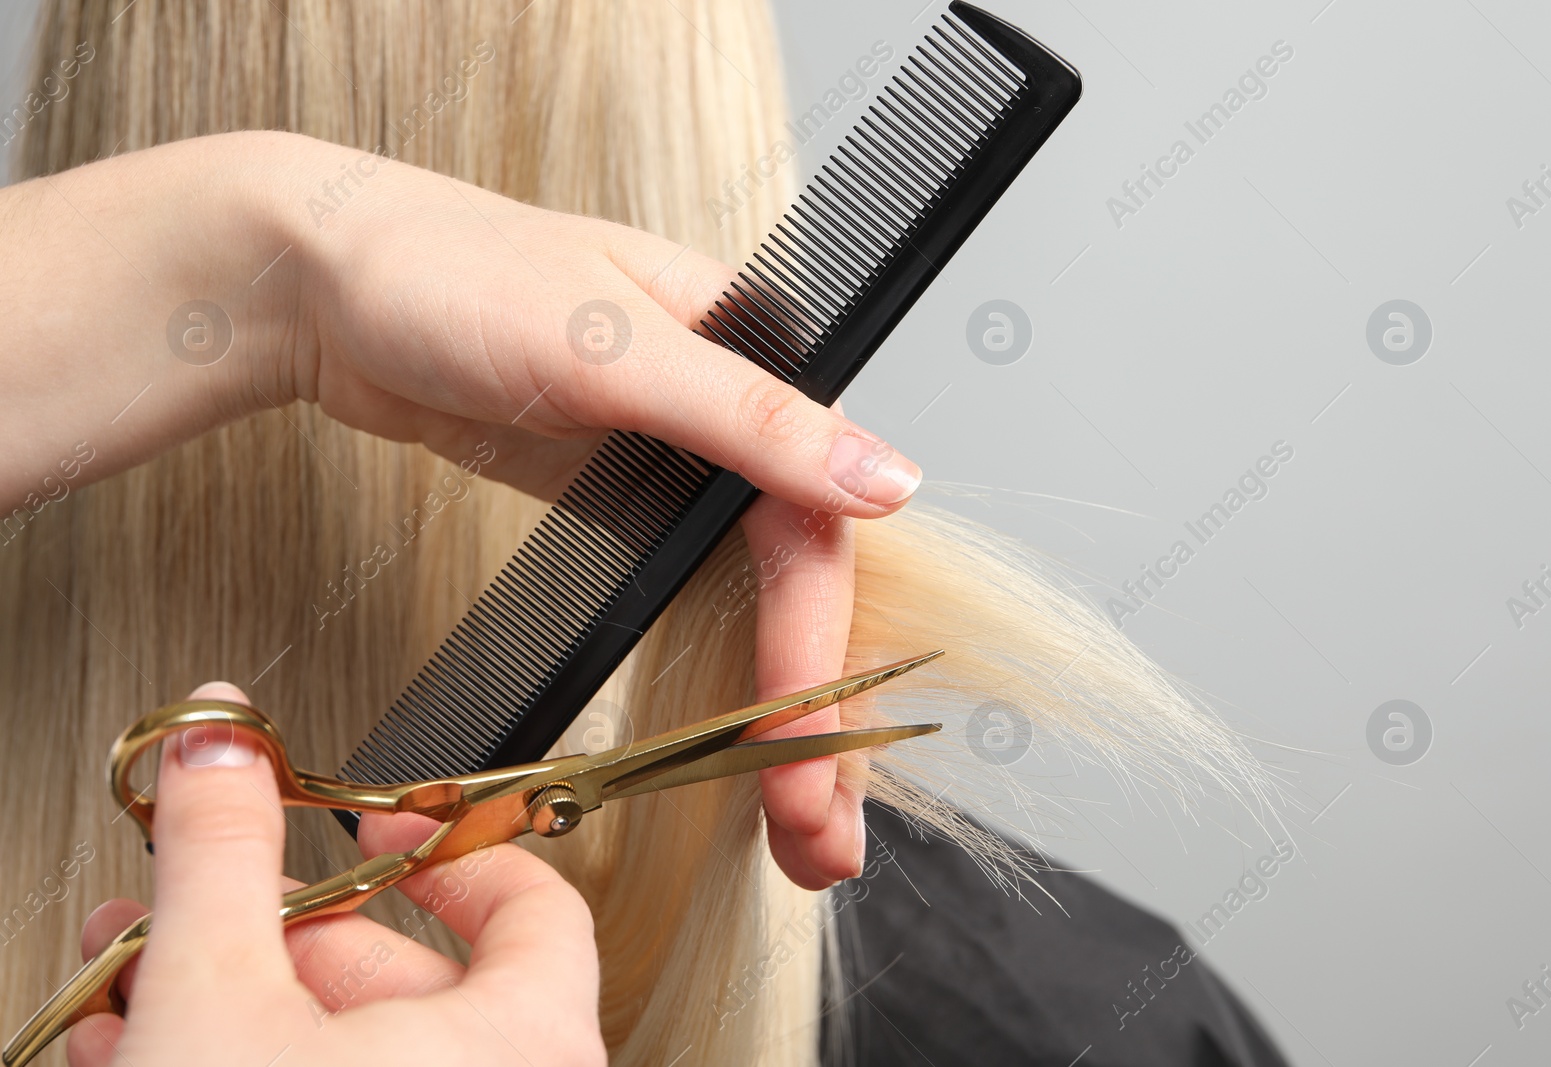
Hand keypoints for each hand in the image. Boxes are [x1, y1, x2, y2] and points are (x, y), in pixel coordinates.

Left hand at [0, 130, 920, 886]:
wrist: (318, 275)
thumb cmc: (447, 269)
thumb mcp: (608, 343)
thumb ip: (752, 418)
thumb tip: (886, 479)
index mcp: (753, 356)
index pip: (813, 528)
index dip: (817, 648)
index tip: (807, 750)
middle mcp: (727, 415)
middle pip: (798, 582)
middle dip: (814, 712)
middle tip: (818, 832)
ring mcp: (671, 460)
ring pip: (752, 601)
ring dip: (776, 710)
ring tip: (793, 815)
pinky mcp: (618, 495)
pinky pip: (689, 597)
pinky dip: (715, 673)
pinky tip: (728, 739)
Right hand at [69, 684, 604, 1066]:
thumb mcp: (221, 992)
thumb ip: (223, 854)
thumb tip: (218, 747)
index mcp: (528, 1038)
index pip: (533, 901)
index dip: (444, 846)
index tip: (378, 825)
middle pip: (413, 974)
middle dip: (283, 929)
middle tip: (220, 902)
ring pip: (352, 1046)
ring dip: (239, 998)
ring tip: (145, 975)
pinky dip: (249, 1061)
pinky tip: (146, 1049)